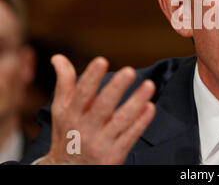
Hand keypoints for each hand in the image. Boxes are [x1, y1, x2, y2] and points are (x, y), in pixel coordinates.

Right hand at [39, 54, 155, 163]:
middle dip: (116, 88)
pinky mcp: (114, 155)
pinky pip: (130, 137)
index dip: (91, 77)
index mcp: (71, 114)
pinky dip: (141, 122)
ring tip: (149, 85)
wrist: (67, 172)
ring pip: (121, 121)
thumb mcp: (60, 111)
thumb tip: (57, 57)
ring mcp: (100, 143)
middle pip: (102, 106)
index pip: (81, 93)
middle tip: (129, 71)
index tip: (102, 60)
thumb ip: (63, 83)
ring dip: (136, 102)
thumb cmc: (67, 134)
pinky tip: (150, 107)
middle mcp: (85, 128)